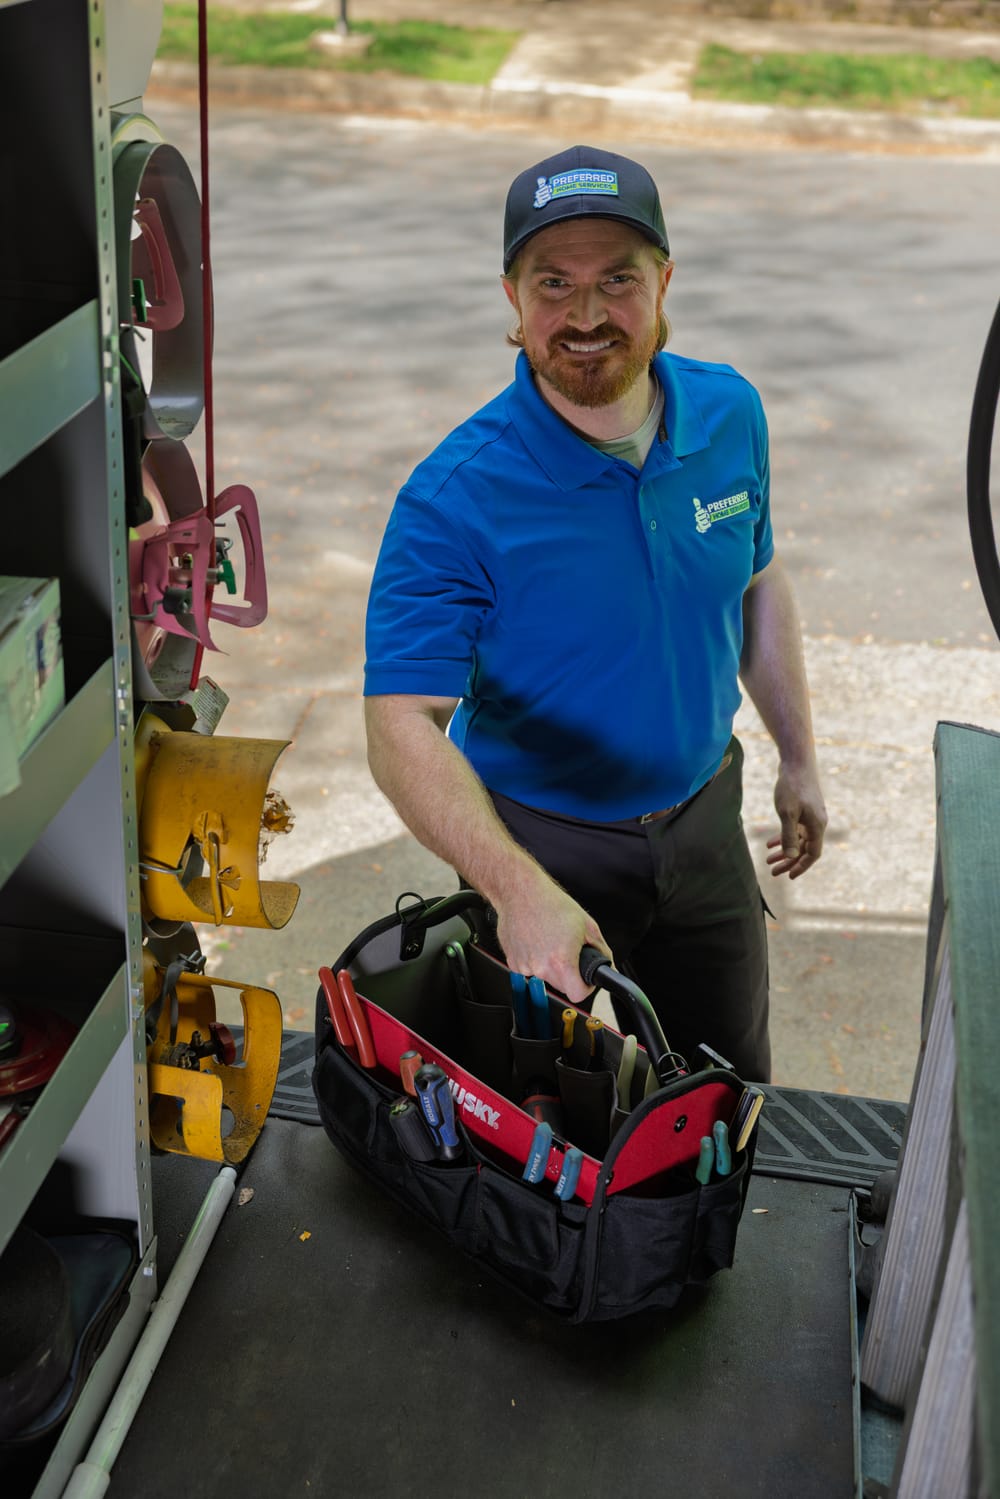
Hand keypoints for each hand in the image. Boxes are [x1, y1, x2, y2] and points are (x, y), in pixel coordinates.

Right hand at [494, 869, 611, 1004]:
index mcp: (561, 961)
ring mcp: (524, 966)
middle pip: (562, 986)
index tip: (584, 978)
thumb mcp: (587, 925)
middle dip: (568, 973)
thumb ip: (602, 951)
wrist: (521, 892)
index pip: (577, 995)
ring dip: (550, 966)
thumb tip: (607, 966)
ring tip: (550, 941)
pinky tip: (536, 941)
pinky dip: (535, 959)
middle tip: (567, 951)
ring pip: (545, 977)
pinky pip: (530, 969)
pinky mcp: (513, 962)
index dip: (585, 988)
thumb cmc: (551, 903)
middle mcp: (541, 968)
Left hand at [766, 763, 826, 879]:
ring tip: (768, 860)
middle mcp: (817, 823)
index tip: (789, 876)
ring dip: (784, 851)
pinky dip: (783, 837)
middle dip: (788, 862)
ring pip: (798, 840)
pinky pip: (795, 829)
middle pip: (804, 849)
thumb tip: (790, 857)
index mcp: (817, 826)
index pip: (812, 854)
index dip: (801, 866)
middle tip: (772, 872)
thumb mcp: (787, 813)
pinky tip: (769, 843)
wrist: (796, 762)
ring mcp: (810, 816)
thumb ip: (789, 835)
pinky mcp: (804, 810)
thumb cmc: (792, 787)